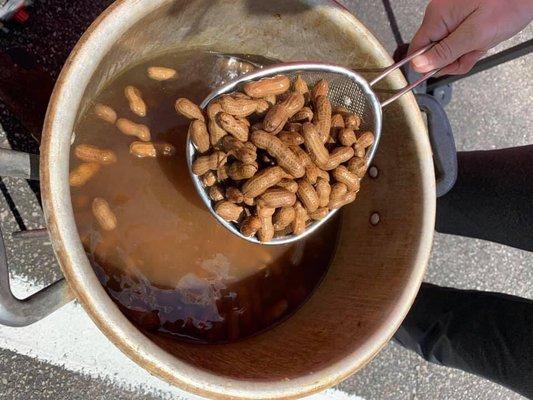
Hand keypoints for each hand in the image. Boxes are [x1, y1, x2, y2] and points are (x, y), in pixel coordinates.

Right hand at [410, 0, 532, 75]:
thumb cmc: (509, 3)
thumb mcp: (475, 35)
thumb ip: (445, 52)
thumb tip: (418, 65)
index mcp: (438, 16)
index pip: (417, 49)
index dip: (427, 64)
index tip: (442, 69)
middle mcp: (441, 14)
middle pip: (433, 51)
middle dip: (452, 59)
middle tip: (472, 53)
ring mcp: (452, 16)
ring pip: (447, 48)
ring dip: (464, 53)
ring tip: (481, 44)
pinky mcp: (462, 18)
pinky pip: (458, 40)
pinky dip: (470, 46)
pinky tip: (481, 42)